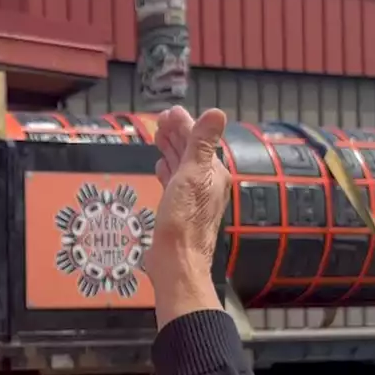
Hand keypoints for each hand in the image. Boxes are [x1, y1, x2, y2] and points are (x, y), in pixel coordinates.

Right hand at [143, 106, 230, 328]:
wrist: (176, 261)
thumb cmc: (183, 220)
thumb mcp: (192, 175)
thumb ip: (202, 143)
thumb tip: (216, 113)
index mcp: (213, 173)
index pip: (198, 139)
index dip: (184, 123)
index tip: (169, 112)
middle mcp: (207, 183)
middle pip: (191, 151)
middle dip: (177, 134)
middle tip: (161, 120)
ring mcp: (193, 198)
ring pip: (181, 166)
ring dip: (170, 149)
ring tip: (158, 136)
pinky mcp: (179, 210)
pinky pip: (174, 182)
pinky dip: (167, 170)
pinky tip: (160, 167)